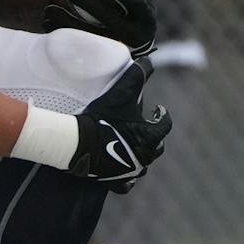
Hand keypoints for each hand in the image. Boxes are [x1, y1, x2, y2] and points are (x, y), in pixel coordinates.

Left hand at [42, 0, 156, 55]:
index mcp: (146, 18)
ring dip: (67, 22)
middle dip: (89, 6)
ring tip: (48, 9)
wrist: (132, 42)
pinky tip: (44, 21)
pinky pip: (76, 45)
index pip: (136, 4)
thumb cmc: (136, 8)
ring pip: (88, 36)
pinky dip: (59, 33)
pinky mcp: (96, 56)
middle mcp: (132, 36)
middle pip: (109, 21)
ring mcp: (112, 48)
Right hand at [68, 59, 171, 190]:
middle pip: (157, 146)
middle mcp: (145, 156)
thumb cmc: (101, 117)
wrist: (78, 144)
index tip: (156, 108)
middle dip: (153, 135)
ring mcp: (131, 171)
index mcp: (151, 136)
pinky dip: (128, 178)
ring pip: (144, 164)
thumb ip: (137, 73)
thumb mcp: (122, 92)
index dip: (162, 114)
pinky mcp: (116, 181)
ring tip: (133, 146)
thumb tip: (149, 60)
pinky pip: (127, 184)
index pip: (165, 124)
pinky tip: (124, 172)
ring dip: (141, 154)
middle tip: (143, 126)